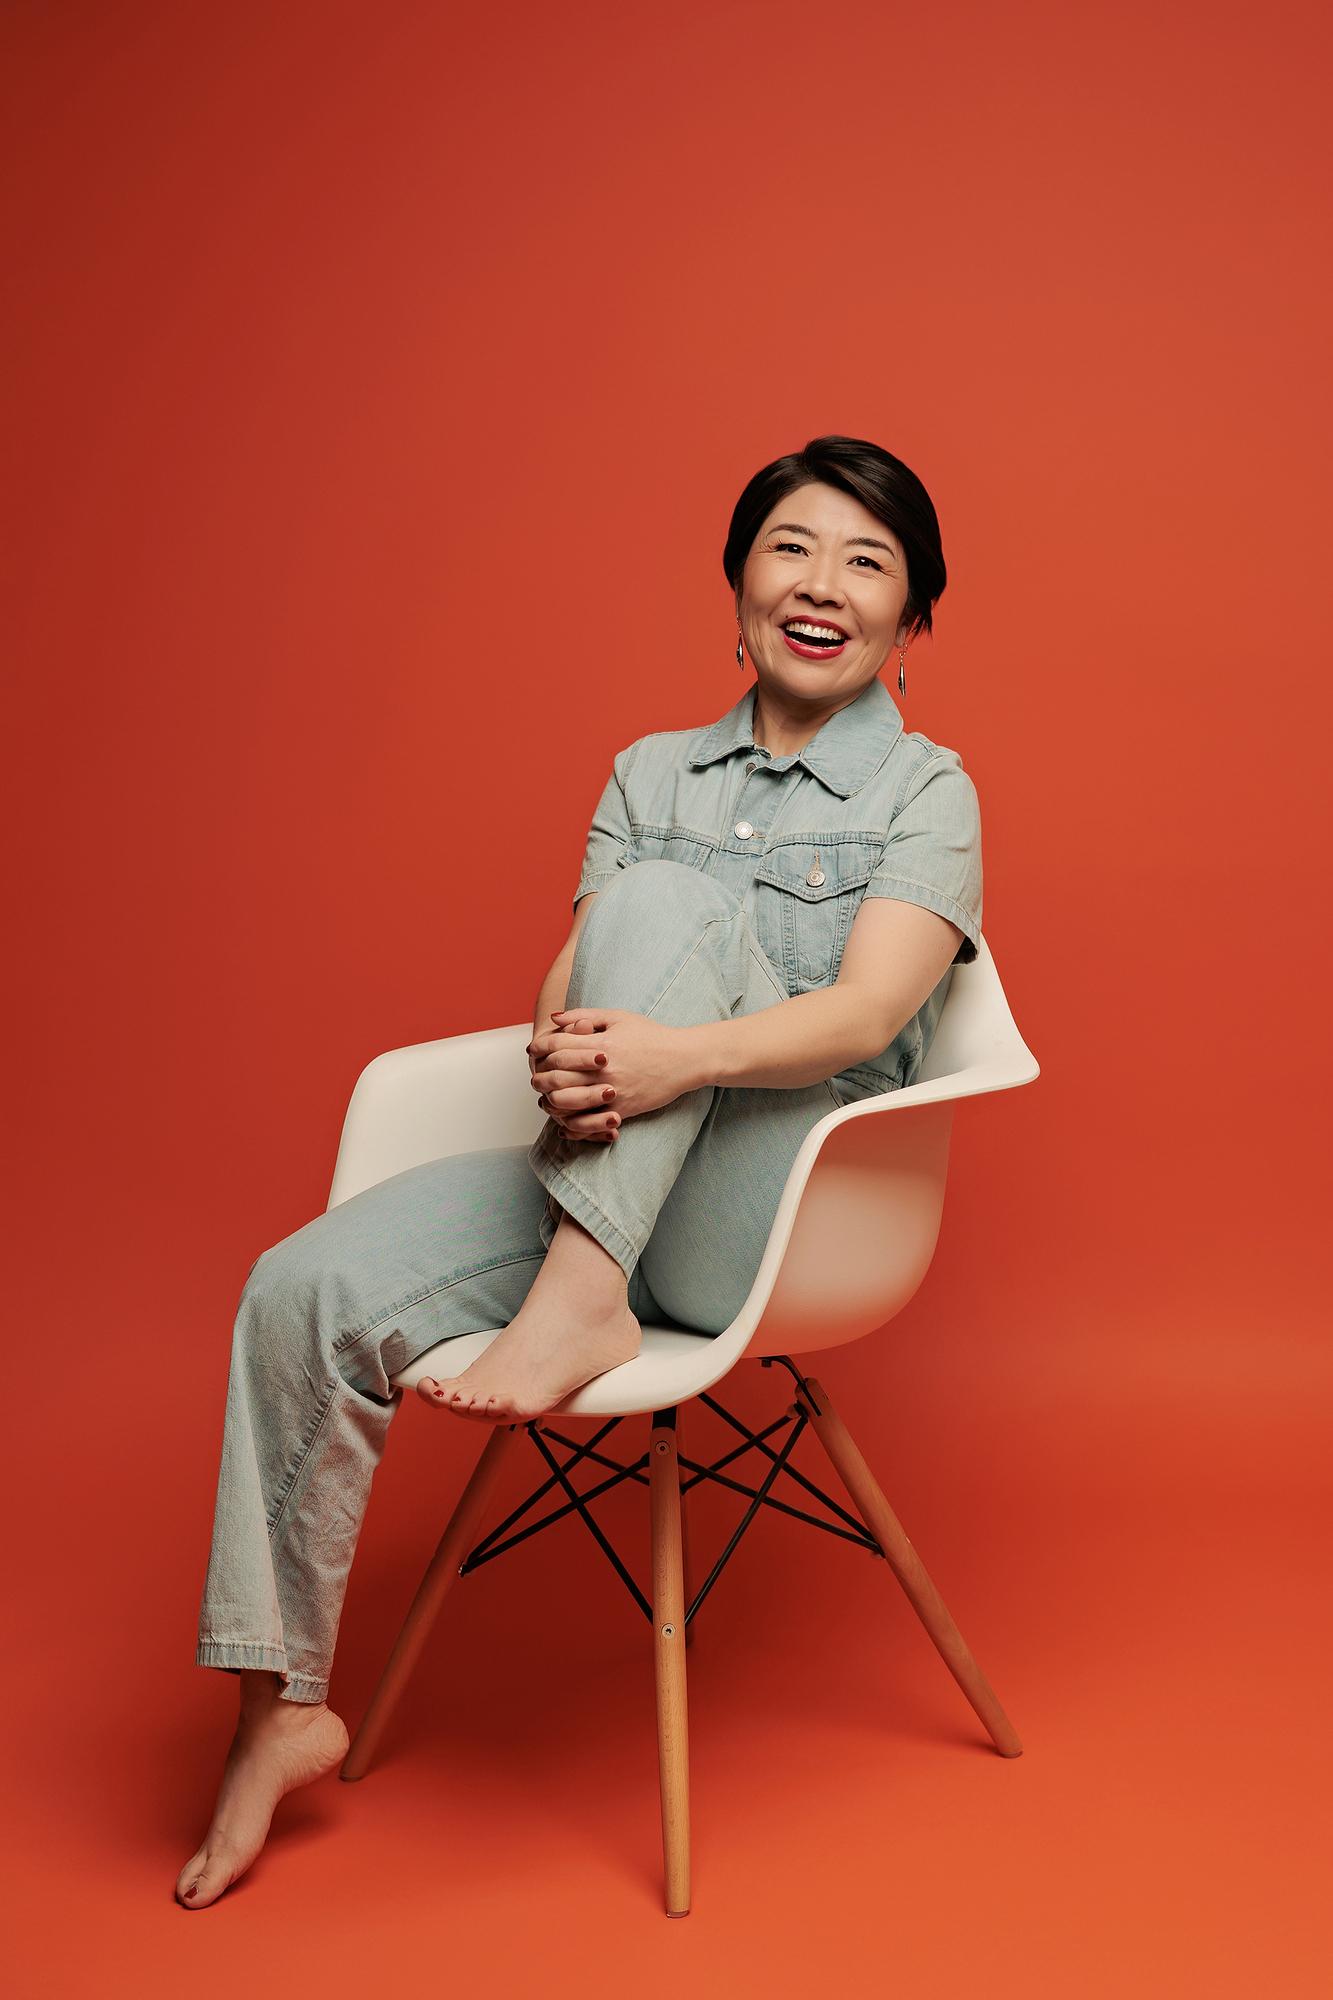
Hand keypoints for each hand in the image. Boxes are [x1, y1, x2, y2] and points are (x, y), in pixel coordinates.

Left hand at [529, 1007, 704, 1130]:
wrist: (684, 1059)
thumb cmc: (651, 1035)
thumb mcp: (618, 1017)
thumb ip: (584, 1015)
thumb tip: (554, 1018)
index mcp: (601, 1043)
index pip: (556, 1045)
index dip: (540, 1047)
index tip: (534, 1050)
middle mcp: (603, 1069)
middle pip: (556, 1075)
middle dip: (540, 1076)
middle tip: (536, 1077)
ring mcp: (612, 1092)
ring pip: (566, 1101)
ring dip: (550, 1100)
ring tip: (547, 1098)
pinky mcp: (621, 1111)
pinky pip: (588, 1123)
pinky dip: (572, 1125)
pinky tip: (564, 1121)